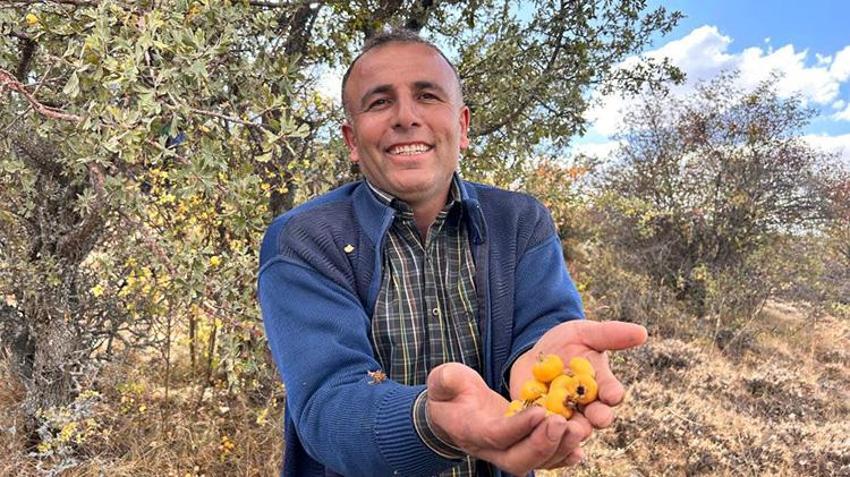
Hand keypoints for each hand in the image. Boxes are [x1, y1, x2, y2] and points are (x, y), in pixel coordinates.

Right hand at [426, 363, 583, 475]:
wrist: (453, 409)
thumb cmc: (449, 391)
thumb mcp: (443, 379)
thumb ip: (446, 379)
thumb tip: (449, 379)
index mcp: (470, 430)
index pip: (495, 435)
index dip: (518, 427)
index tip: (541, 411)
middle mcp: (489, 448)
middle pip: (517, 460)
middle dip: (542, 444)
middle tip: (561, 422)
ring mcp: (506, 451)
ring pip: (533, 463)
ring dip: (557, 450)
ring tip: (576, 430)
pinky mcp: (521, 447)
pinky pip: (542, 460)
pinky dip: (561, 457)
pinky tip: (577, 448)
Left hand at [509, 320, 646, 467]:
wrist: (536, 354)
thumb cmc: (567, 344)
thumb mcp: (585, 333)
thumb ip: (610, 334)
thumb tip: (642, 332)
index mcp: (602, 387)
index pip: (612, 392)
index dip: (613, 393)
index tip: (613, 394)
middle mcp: (587, 407)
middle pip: (596, 417)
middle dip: (597, 417)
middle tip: (596, 418)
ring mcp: (565, 418)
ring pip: (570, 430)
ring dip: (570, 429)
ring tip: (566, 425)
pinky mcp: (541, 423)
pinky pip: (542, 431)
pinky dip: (540, 431)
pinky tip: (537, 428)